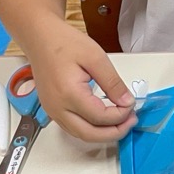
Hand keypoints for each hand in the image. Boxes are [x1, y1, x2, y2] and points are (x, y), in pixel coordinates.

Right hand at [28, 25, 135, 141]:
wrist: (40, 38)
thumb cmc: (63, 43)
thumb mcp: (96, 57)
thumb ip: (113, 82)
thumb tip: (126, 101)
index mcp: (68, 94)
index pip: (100, 117)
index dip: (121, 114)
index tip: (132, 105)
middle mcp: (57, 107)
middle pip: (90, 134)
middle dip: (115, 132)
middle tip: (131, 121)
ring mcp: (52, 111)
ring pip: (81, 134)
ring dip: (103, 133)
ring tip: (122, 120)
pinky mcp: (52, 110)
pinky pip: (74, 128)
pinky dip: (92, 128)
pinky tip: (105, 119)